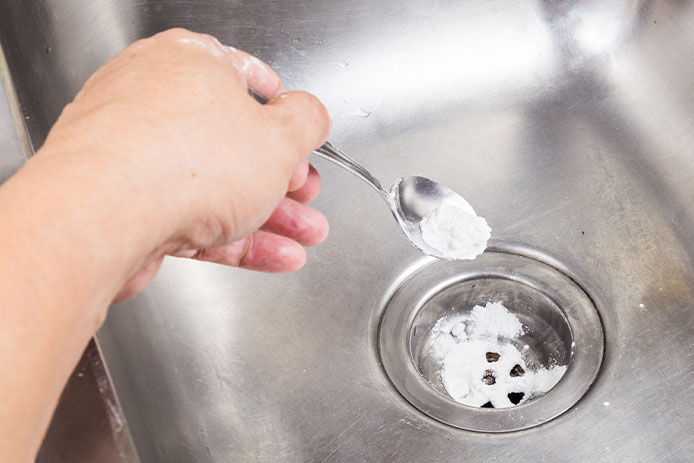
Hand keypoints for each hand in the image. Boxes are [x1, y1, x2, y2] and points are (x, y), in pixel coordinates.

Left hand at [40, 28, 331, 300]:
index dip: (284, 111)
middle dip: (284, 178)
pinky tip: (272, 254)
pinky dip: (235, 237)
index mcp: (189, 63)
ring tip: (304, 234)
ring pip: (216, 185)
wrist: (103, 218)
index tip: (300, 134)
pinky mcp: (126, 203)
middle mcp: (155, 101)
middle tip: (307, 195)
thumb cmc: (181, 162)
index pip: (247, 78)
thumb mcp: (280, 137)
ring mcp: (136, 154)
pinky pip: (192, 217)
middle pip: (234, 141)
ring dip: (270, 215)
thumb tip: (312, 115)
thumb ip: (307, 122)